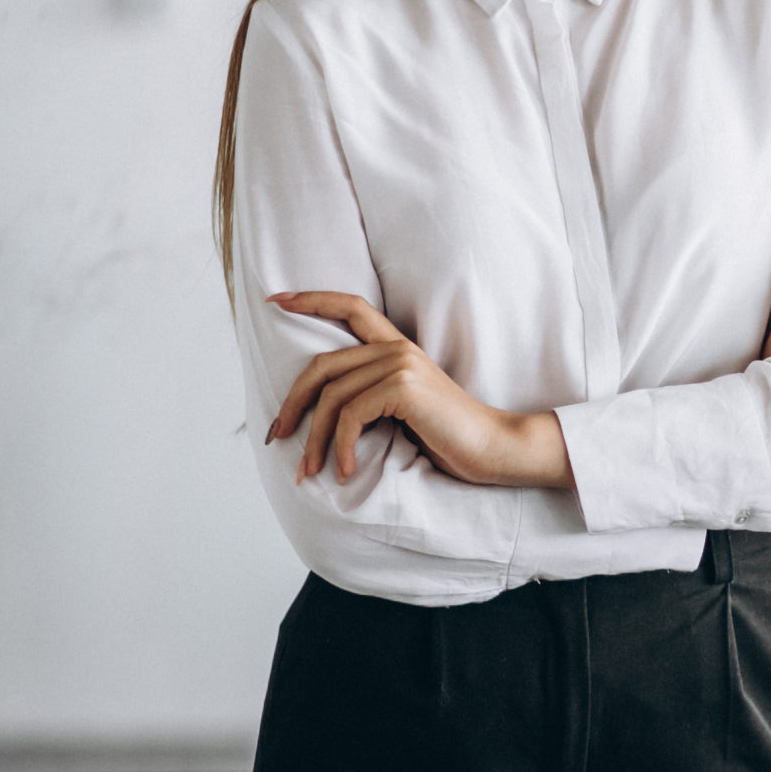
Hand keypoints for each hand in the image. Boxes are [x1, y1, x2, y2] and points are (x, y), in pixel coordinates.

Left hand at [266, 292, 568, 487]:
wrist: (494, 448)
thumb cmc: (450, 437)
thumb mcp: (404, 410)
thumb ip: (372, 395)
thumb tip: (320, 412)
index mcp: (399, 347)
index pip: (352, 307)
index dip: (312, 300)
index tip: (276, 300)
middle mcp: (397, 348)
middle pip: (323, 366)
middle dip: (292, 403)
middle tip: (277, 435)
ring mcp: (401, 364)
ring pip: (331, 398)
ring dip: (313, 440)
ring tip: (309, 471)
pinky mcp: (403, 387)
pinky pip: (349, 417)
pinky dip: (340, 449)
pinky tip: (345, 471)